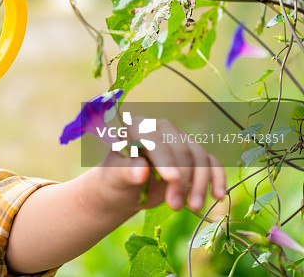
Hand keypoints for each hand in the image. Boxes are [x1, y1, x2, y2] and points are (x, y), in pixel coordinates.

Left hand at [95, 118, 226, 211]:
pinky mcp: (194, 157)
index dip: (164, 156)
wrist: (127, 192)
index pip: (154, 136)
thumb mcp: (115, 179)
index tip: (172, 179)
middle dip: (181, 178)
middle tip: (175, 205)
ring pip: (199, 156)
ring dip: (199, 183)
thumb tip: (140, 170)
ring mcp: (180, 141)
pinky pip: (212, 163)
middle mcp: (161, 129)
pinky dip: (217, 178)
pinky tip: (217, 196)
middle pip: (180, 148)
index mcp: (137, 127)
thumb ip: (125, 173)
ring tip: (193, 207)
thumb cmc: (116, 181)